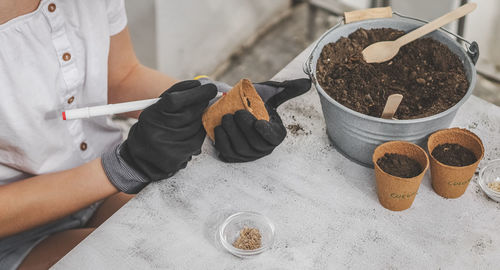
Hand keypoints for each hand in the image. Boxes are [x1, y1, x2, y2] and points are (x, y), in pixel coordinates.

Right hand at [101, 80, 216, 192]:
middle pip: (190, 113)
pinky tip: (188, 132)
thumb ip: (176, 95)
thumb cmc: (152, 127)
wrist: (141, 158)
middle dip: (202, 103)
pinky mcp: (179, 157)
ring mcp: (169, 147)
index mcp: (151, 116)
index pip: (174, 100)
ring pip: (197, 126)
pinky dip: (198, 133)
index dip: (195, 92)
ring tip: (189, 119)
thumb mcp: (156, 108)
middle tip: (206, 97)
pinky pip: (198, 140)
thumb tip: (201, 85)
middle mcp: (158, 132)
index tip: (209, 88)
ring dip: (199, 119)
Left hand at [204, 78, 310, 161]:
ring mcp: (248, 154)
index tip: (258, 122)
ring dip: (232, 134)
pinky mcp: (232, 155)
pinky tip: (219, 128)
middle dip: (244, 129)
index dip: (266, 132)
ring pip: (240, 149)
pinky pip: (227, 153)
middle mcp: (263, 147)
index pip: (273, 138)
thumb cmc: (254, 99)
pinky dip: (222, 141)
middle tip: (236, 113)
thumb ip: (288, 88)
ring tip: (226, 118)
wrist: (234, 105)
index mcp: (275, 134)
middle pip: (255, 144)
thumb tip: (307, 83)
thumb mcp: (270, 92)